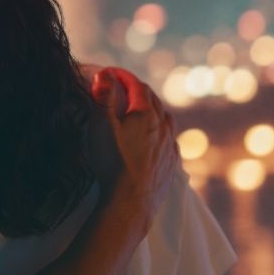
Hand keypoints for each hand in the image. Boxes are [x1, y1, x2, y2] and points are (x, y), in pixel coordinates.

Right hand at [89, 67, 176, 224]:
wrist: (131, 202)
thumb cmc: (113, 163)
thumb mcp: (101, 127)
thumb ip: (102, 98)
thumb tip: (104, 74)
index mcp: (145, 114)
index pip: (136, 85)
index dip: (122, 76)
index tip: (109, 72)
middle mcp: (162, 127)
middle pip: (152, 99)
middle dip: (136, 89)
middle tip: (121, 87)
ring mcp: (169, 146)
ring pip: (166, 118)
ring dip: (153, 109)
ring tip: (141, 109)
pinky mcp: (171, 163)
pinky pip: (171, 139)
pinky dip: (163, 131)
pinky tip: (157, 137)